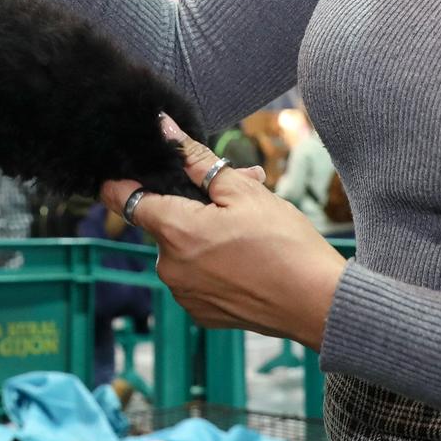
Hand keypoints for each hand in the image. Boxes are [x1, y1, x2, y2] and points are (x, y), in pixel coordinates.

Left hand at [101, 115, 347, 348]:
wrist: (317, 304)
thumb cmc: (285, 245)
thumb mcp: (243, 191)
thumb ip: (197, 160)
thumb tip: (165, 129)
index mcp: (174, 231)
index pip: (123, 198)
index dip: (126, 180)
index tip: (141, 171)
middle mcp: (168, 267)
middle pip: (163, 222)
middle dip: (191, 204)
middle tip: (233, 194)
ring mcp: (183, 294)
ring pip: (181, 249)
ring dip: (204, 232)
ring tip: (248, 225)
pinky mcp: (200, 312)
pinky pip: (194, 276)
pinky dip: (211, 262)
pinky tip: (245, 256)